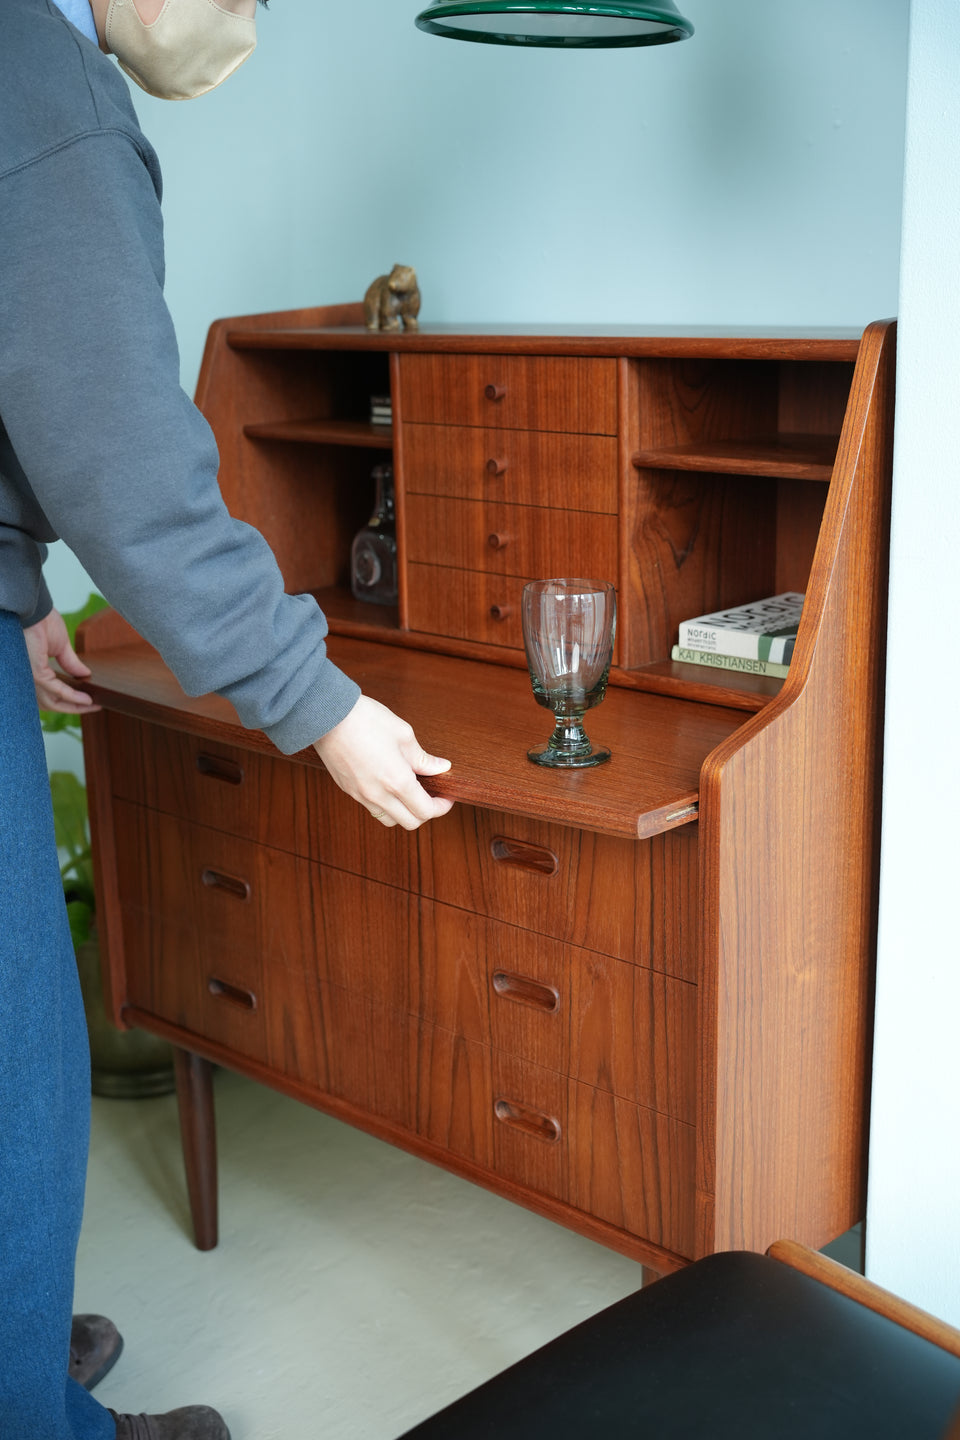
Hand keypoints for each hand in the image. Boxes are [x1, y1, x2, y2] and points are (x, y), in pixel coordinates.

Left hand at [23, 609, 99, 713]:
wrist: (36, 611)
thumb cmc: (43, 623)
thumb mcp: (62, 647)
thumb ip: (71, 663)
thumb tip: (85, 675)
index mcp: (36, 670)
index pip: (50, 693)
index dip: (70, 700)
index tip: (90, 701)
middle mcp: (29, 678)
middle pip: (50, 703)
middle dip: (73, 707)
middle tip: (93, 706)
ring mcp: (31, 677)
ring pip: (52, 702)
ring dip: (75, 706)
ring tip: (92, 704)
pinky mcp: (36, 674)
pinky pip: (57, 691)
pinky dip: (73, 697)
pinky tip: (86, 699)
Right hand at [313, 695, 453, 829]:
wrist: (327, 716)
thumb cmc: (366, 720)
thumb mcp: (403, 734)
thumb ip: (423, 758)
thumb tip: (441, 768)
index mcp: (397, 781)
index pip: (425, 811)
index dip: (441, 807)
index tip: (446, 797)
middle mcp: (378, 795)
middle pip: (410, 822)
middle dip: (425, 813)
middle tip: (432, 797)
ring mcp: (361, 795)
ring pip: (389, 819)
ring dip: (404, 812)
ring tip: (409, 793)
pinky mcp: (348, 790)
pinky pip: (372, 808)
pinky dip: (386, 805)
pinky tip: (389, 786)